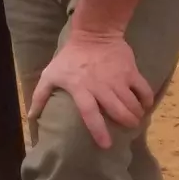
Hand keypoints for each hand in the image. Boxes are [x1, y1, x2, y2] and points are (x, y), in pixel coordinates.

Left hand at [28, 31, 154, 148]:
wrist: (94, 34)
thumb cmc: (69, 58)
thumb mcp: (50, 75)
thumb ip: (40, 96)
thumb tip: (31, 116)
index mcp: (81, 89)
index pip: (90, 114)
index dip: (98, 131)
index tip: (106, 145)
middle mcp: (101, 86)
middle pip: (117, 111)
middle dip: (126, 123)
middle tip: (129, 128)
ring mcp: (118, 79)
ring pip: (132, 103)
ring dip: (136, 115)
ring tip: (136, 119)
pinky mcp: (131, 71)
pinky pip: (144, 89)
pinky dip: (147, 100)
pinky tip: (146, 105)